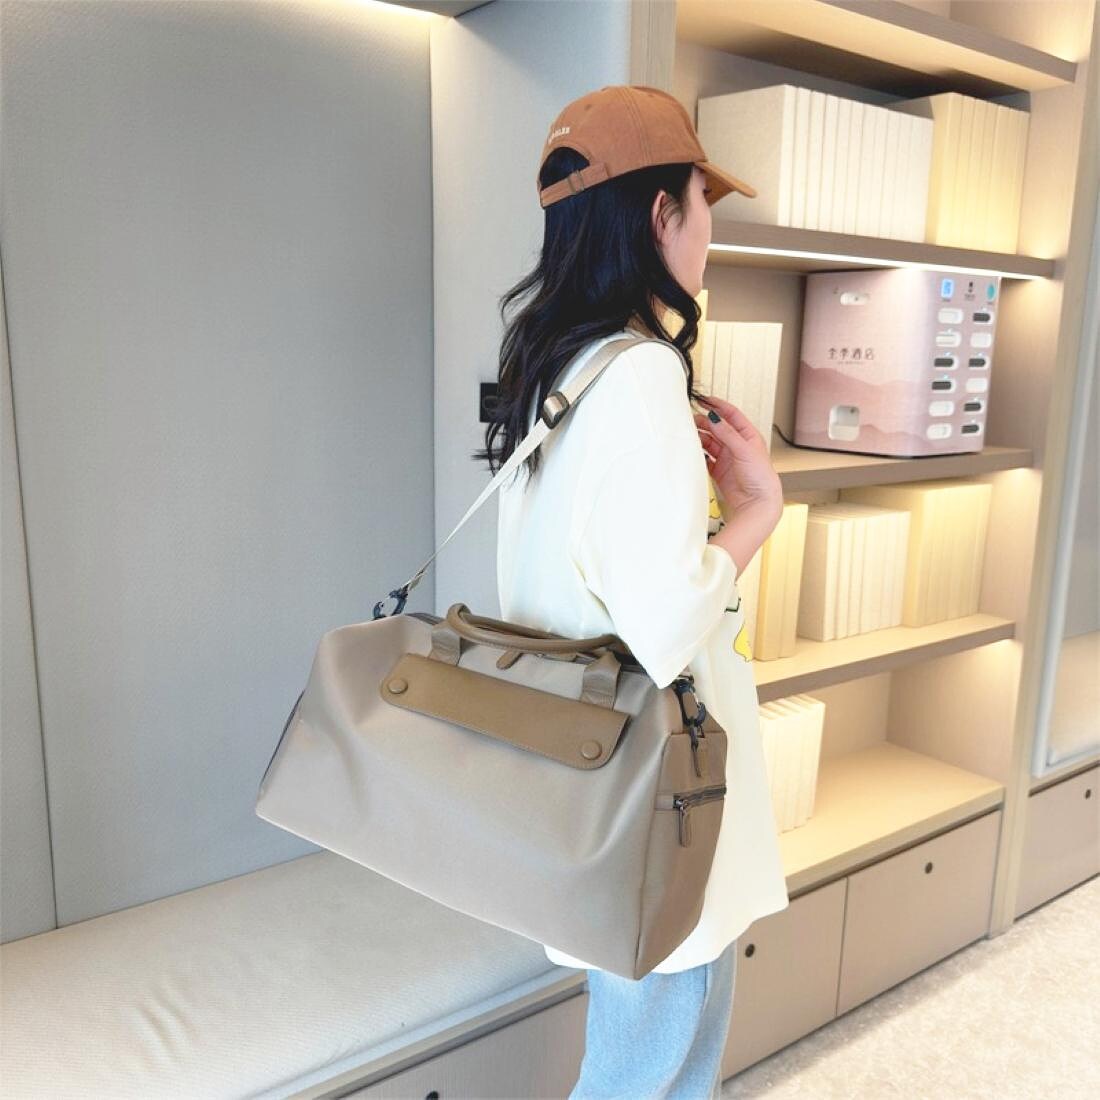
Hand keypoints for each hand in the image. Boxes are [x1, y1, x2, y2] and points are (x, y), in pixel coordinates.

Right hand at [692, 396, 781, 519]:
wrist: (758, 503)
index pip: (731, 415)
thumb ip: (727, 433)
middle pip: (717, 428)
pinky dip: (699, 455)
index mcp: (748, 436)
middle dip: (704, 422)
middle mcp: (737, 445)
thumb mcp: (744, 450)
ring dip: (700, 438)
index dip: (718, 405)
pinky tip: (693, 452)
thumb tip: (715, 417)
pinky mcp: (719, 471)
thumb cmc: (761, 477)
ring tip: (689, 435)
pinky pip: (705, 459)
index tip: (704, 400)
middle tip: (690, 420)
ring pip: (710, 442)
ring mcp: (727, 458)